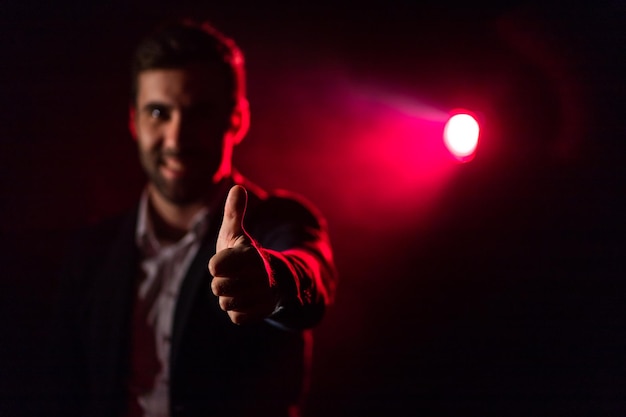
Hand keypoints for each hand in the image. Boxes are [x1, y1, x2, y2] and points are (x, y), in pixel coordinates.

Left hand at [208, 185, 276, 323]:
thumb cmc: (247, 255)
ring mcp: (262, 295)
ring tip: (239, 288)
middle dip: (220, 283)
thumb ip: (234, 212)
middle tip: (231, 276)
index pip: (217, 266)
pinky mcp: (263, 312)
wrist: (277, 278)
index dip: (216, 266)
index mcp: (249, 255)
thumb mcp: (238, 233)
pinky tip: (246, 300)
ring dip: (229, 298)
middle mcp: (259, 275)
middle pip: (218, 288)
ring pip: (226, 303)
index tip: (218, 265)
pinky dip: (238, 311)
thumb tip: (237, 187)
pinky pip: (237, 317)